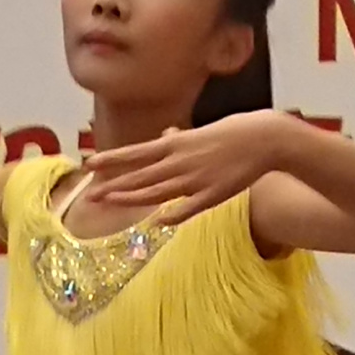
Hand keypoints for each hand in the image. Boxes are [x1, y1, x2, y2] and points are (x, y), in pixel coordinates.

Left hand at [84, 112, 289, 224]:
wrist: (264, 139)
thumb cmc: (235, 132)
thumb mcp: (202, 132)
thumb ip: (180, 139)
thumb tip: (166, 134)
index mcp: (176, 145)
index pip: (136, 153)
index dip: (112, 160)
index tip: (90, 165)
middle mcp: (180, 162)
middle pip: (140, 176)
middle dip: (113, 186)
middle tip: (90, 195)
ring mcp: (195, 179)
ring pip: (157, 192)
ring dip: (132, 198)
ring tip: (110, 203)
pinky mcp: (213, 194)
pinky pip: (188, 208)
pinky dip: (173, 214)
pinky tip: (158, 222)